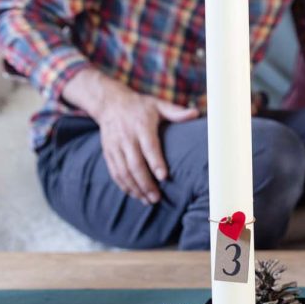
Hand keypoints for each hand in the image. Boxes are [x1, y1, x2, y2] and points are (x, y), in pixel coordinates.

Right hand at [64, 70, 198, 204]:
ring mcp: (115, 146)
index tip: (164, 177)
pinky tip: (134, 194)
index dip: (156, 162)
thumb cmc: (140, 106)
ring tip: (147, 201)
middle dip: (145, 183)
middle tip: (156, 198)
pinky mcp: (108, 153)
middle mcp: (126, 137)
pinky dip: (123, 185)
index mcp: (141, 125)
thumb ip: (176, 112)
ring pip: (123, 172)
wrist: (110, 103)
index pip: (149, 146)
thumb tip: (196, 113)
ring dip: (134, 188)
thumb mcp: (158, 105)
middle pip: (134, 164)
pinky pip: (114, 172)